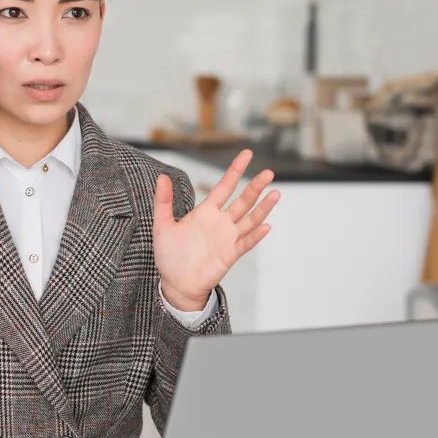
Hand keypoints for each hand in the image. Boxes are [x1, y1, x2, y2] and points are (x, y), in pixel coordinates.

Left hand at [153, 150, 279, 310]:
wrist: (175, 283)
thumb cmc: (169, 255)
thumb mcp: (162, 225)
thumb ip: (163, 201)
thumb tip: (162, 176)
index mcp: (206, 212)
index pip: (224, 186)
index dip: (235, 170)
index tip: (247, 154)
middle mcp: (220, 222)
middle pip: (243, 200)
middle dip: (255, 186)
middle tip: (269, 172)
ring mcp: (227, 238)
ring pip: (250, 219)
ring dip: (263, 208)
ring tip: (275, 194)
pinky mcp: (230, 255)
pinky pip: (245, 243)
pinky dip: (256, 235)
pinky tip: (265, 225)